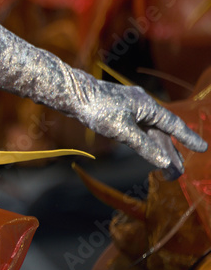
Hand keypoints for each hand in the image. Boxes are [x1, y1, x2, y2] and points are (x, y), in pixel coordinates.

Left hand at [76, 80, 205, 177]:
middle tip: (176, 175)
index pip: (173, 124)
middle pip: (161, 132)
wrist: (71, 93)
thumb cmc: (97, 109)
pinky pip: (138, 129)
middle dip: (170, 154)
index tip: (202, 149)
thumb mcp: (122, 130)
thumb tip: (164, 161)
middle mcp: (142, 105)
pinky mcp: (118, 111)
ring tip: (165, 171)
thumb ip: (144, 146)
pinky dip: (144, 142)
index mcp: (147, 106)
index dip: (188, 138)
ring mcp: (130, 107)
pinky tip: (146, 152)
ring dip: (157, 150)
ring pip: (149, 132)